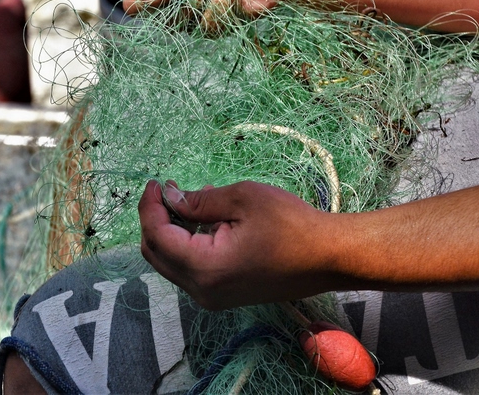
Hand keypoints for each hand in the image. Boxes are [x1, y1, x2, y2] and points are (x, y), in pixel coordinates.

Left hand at [138, 179, 348, 309]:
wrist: (328, 257)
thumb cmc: (291, 224)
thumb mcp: (244, 199)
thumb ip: (200, 200)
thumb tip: (171, 198)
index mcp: (205, 267)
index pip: (157, 237)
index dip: (150, 207)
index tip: (156, 182)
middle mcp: (202, 290)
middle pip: (157, 254)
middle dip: (155, 219)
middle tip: (167, 191)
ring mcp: (213, 297)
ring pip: (173, 262)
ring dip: (172, 231)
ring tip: (188, 201)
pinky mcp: (224, 295)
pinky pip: (192, 269)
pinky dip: (188, 244)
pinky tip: (205, 222)